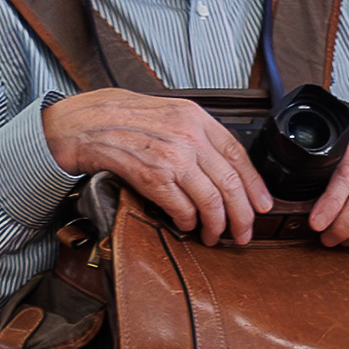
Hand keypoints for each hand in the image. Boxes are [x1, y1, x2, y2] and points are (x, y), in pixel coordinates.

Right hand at [42, 87, 266, 245]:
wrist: (87, 123)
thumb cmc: (125, 119)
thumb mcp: (170, 112)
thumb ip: (197, 134)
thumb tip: (223, 168)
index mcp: (197, 119)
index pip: (239, 155)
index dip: (255, 185)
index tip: (262, 205)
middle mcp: (189, 138)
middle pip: (231, 184)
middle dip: (243, 216)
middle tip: (244, 232)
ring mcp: (172, 159)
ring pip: (211, 202)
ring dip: (217, 226)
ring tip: (216, 236)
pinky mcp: (153, 178)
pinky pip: (182, 209)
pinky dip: (189, 223)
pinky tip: (188, 226)